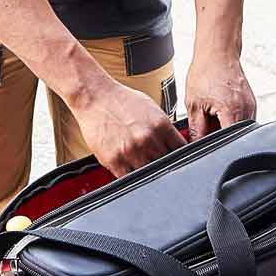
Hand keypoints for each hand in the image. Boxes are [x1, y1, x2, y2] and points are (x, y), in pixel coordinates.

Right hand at [69, 79, 185, 176]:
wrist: (95, 96)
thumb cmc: (121, 100)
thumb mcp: (151, 108)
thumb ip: (163, 128)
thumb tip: (175, 144)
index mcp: (161, 125)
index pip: (181, 151)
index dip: (180, 157)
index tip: (178, 160)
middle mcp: (148, 139)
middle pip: (166, 164)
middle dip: (163, 163)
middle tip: (157, 160)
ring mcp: (131, 151)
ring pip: (149, 174)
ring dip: (147, 171)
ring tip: (141, 162)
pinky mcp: (115, 160)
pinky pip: (129, 178)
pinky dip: (131, 175)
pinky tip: (129, 166)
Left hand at [185, 52, 256, 139]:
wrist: (217, 53)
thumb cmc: (206, 72)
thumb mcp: (194, 104)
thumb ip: (196, 129)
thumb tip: (196, 145)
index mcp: (232, 110)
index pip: (228, 141)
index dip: (215, 145)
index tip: (205, 142)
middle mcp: (246, 109)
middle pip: (235, 137)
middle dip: (220, 136)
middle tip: (207, 124)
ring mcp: (251, 106)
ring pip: (239, 130)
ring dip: (226, 127)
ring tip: (214, 113)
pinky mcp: (251, 103)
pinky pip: (242, 120)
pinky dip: (231, 119)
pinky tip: (221, 108)